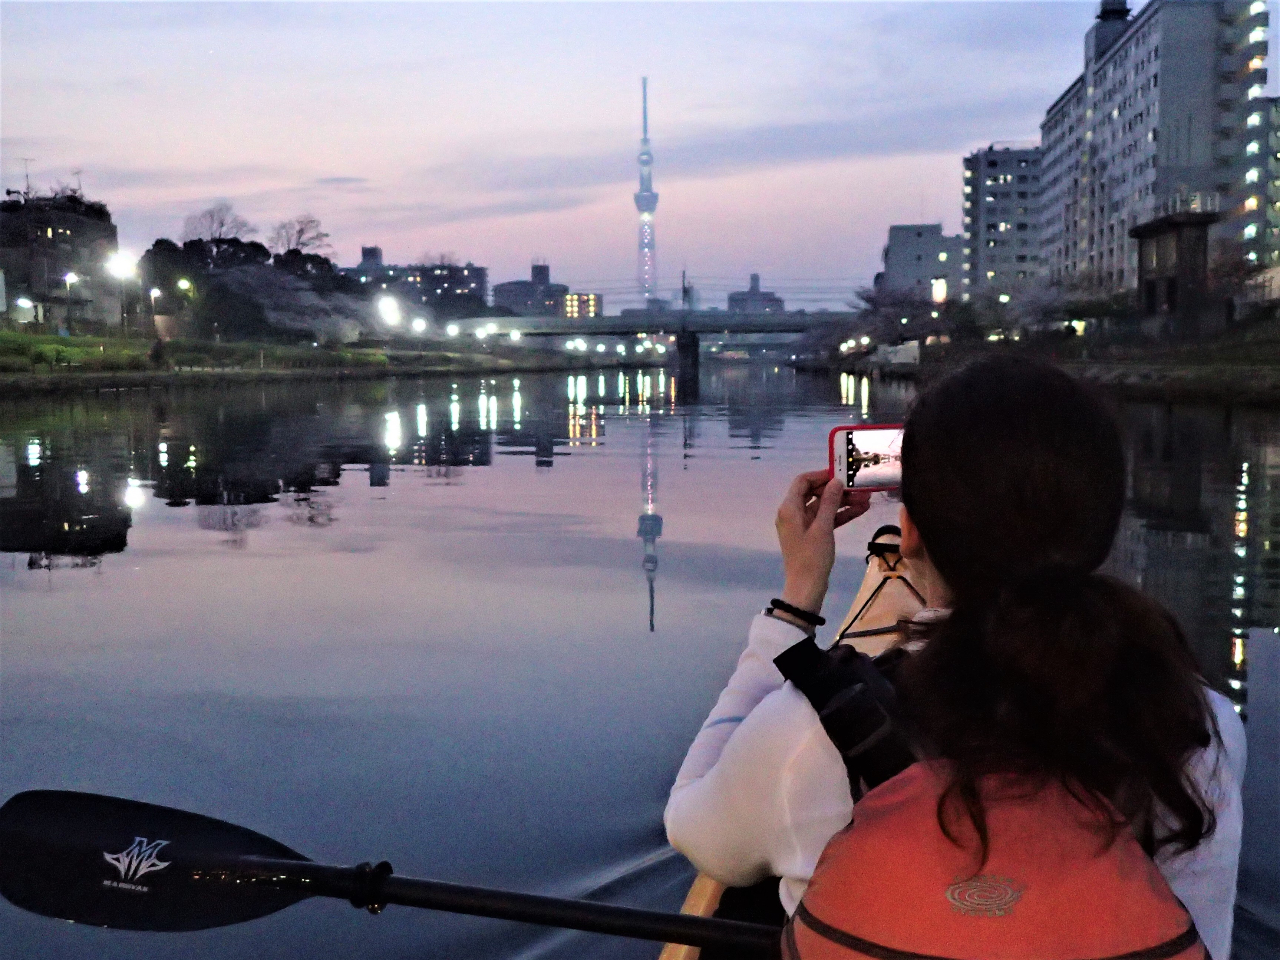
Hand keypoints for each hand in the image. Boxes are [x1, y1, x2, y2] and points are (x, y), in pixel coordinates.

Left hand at [774, 471, 871, 618]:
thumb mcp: (823, 527)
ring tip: (866, 500)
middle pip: (814, 493)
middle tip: (859, 488)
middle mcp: (792, 513)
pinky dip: (840, 515)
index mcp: (789, 508)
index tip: (842, 473)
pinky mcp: (811, 534)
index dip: (821, 475)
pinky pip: (825, 519)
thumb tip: (836, 481)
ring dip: (843, 502)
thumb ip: (830, 502)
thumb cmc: (812, 557)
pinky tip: (860, 511)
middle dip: (837, 490)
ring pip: (823, 506)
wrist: (806, 587)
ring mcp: (801, 524)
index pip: (802, 481)